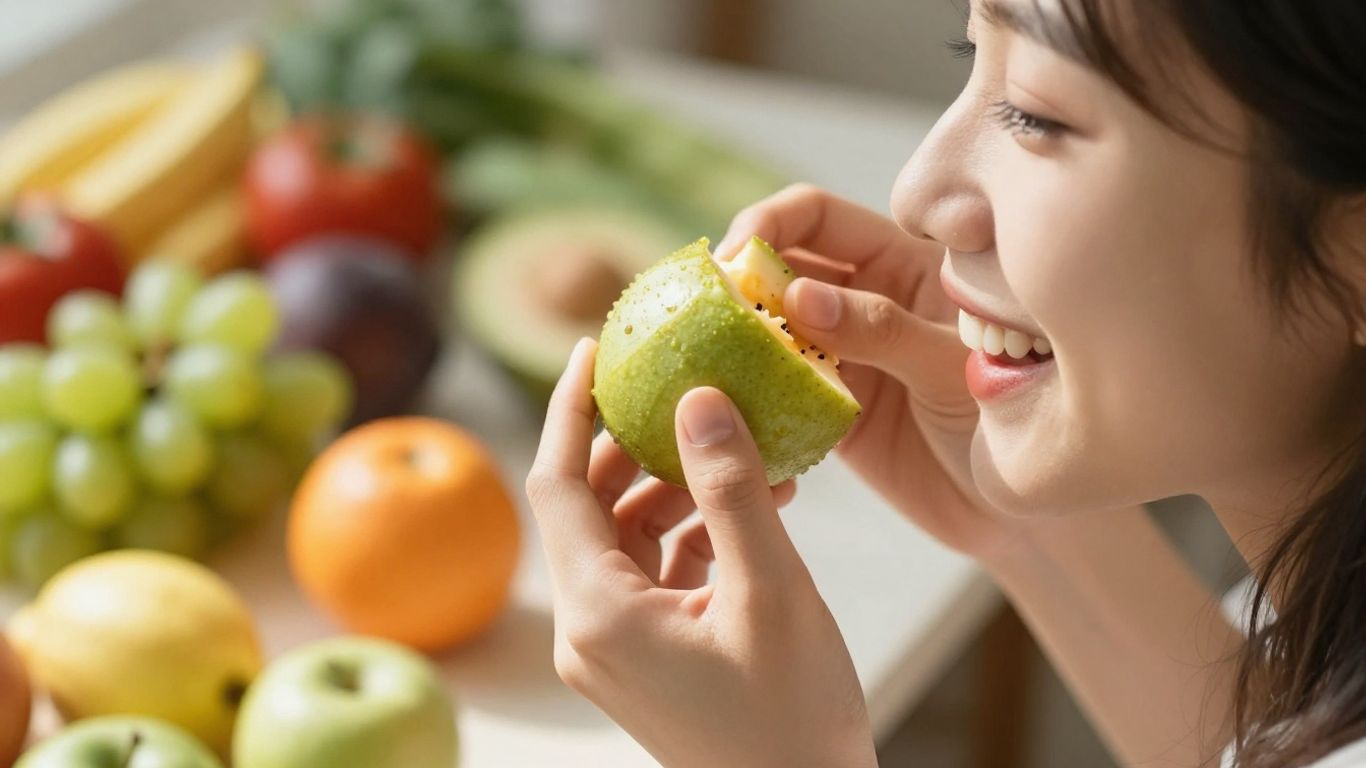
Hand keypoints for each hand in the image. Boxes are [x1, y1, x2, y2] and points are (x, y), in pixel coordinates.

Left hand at [526, 339, 876, 767]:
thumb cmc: (794, 722)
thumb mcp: (771, 594)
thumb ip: (730, 491)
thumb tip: (698, 399)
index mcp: (599, 612)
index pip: (557, 483)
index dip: (572, 408)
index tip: (594, 346)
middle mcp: (590, 629)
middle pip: (591, 505)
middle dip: (639, 441)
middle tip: (687, 382)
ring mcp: (616, 646)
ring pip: (628, 535)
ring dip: (681, 486)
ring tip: (748, 445)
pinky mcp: (647, 656)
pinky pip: (657, 571)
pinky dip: (697, 531)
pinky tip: (759, 503)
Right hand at [715, 184, 1017, 559]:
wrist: (1021, 510)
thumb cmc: (1009, 419)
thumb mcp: (951, 365)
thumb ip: (883, 329)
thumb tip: (798, 298)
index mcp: (901, 261)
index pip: (818, 217)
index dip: (770, 223)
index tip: (737, 257)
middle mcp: (861, 300)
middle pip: (777, 268)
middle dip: (738, 283)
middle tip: (705, 312)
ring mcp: (837, 355)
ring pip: (766, 330)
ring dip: (732, 340)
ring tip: (702, 360)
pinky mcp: (821, 411)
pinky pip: (770, 393)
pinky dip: (744, 397)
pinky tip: (726, 410)